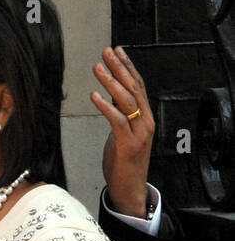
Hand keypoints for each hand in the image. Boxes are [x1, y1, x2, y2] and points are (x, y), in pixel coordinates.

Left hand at [91, 45, 154, 217]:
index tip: (117, 51)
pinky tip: (94, 95)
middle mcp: (146, 121)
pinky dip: (106, 106)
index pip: (138, 86)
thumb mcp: (121, 135)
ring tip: (98, 67)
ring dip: (111, 82)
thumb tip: (109, 101)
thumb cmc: (123, 163)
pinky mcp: (129, 144)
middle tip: (106, 51)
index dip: (128, 67)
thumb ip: (120, 118)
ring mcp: (139, 133)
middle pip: (134, 88)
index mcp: (145, 117)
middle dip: (120, 68)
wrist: (130, 189)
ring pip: (127, 101)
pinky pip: (117, 121)